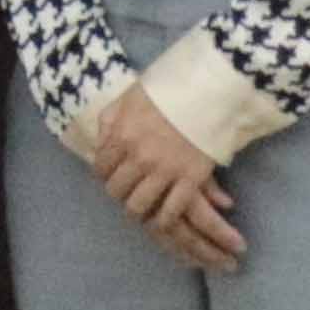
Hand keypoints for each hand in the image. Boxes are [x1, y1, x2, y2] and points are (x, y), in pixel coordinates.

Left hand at [87, 90, 246, 272]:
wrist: (208, 89)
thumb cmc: (168, 89)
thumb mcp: (129, 97)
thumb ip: (112, 120)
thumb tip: (103, 141)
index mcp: (121, 135)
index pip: (101, 168)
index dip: (104, 175)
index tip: (111, 176)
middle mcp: (139, 157)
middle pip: (117, 190)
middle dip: (119, 194)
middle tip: (126, 193)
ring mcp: (164, 170)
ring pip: (139, 205)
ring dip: (138, 210)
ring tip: (143, 210)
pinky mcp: (190, 179)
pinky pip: (171, 210)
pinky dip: (164, 220)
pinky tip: (163, 220)